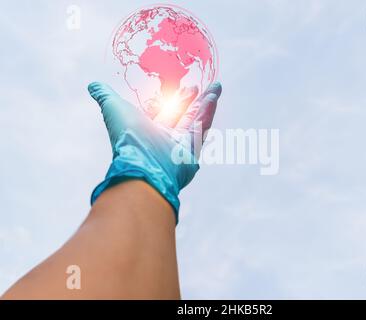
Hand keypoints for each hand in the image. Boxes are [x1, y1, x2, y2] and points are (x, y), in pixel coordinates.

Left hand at [88, 82, 221, 222]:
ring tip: (216, 86)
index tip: (178, 87)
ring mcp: (180, 144)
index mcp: (147, 131)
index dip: (170, 100)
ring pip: (195, 119)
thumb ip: (106, 96)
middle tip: (196, 86)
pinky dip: (209, 111)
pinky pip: (203, 126)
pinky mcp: (193, 148)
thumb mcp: (114, 109)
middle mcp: (164, 139)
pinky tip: (215, 96)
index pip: (161, 113)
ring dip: (205, 102)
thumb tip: (93, 85)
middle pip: (180, 116)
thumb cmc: (127, 137)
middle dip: (189, 100)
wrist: (144, 163)